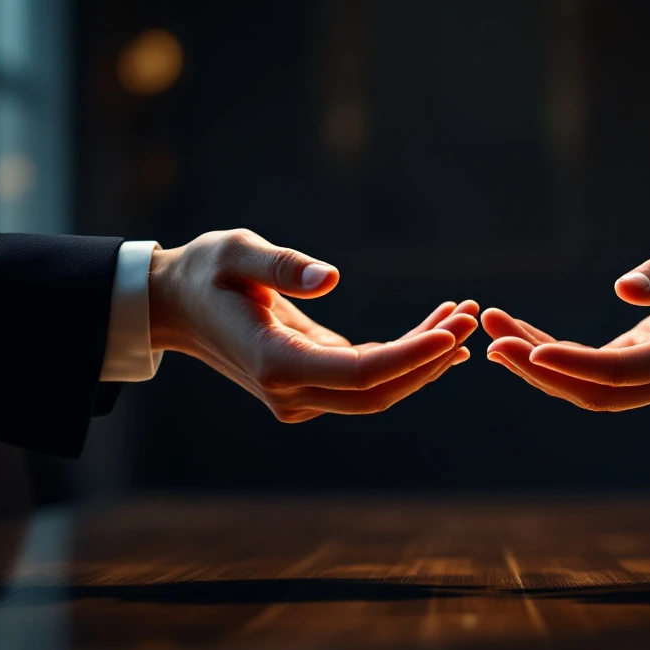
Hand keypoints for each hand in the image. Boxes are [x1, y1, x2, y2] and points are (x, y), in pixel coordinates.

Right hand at [148, 228, 477, 420]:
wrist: (177, 307)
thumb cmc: (204, 271)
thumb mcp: (235, 252)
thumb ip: (281, 266)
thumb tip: (331, 278)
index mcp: (274, 362)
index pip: (359, 372)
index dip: (409, 356)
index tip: (450, 331)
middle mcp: (290, 391)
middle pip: (378, 391)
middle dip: (430, 358)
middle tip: (471, 315)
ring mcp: (301, 397)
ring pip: (379, 390)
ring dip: (424, 358)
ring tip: (462, 314)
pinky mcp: (311, 388)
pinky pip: (368, 380)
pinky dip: (405, 358)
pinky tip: (439, 332)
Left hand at [484, 225, 649, 410]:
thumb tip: (622, 289)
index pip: (620, 371)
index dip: (569, 364)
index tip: (522, 349)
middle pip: (597, 391)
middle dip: (539, 369)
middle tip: (490, 337)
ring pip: (595, 390)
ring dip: (542, 367)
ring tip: (495, 334)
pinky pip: (603, 377)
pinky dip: (563, 361)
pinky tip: (525, 340)